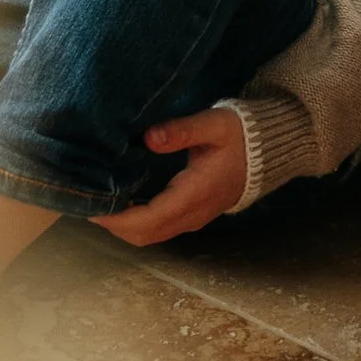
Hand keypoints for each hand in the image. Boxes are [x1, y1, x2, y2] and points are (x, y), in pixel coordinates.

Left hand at [91, 108, 247, 244]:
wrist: (272, 151)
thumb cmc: (242, 135)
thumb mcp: (215, 124)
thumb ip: (182, 131)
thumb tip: (148, 137)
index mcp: (195, 194)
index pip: (148, 219)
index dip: (117, 219)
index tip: (92, 206)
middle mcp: (193, 214)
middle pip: (144, 235)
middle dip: (114, 225)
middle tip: (89, 203)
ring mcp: (195, 218)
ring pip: (151, 235)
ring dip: (125, 226)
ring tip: (102, 203)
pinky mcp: (195, 215)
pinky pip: (160, 228)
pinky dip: (138, 223)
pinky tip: (126, 202)